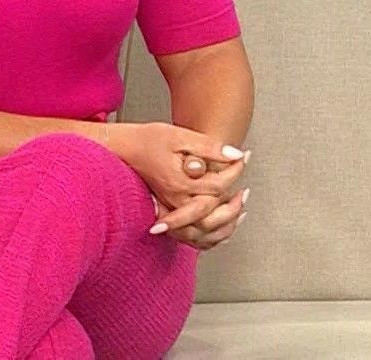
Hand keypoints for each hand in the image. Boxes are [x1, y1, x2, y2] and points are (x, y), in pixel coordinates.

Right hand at [104, 122, 247, 239]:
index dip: (235, 171)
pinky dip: (210, 234)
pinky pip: (191, 234)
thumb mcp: (181, 136)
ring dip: (225, 221)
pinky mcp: (167, 212)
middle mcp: (175, 200)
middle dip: (234, 203)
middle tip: (246, 191)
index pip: (218, 185)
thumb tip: (236, 154)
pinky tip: (222, 224)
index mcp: (180, 182)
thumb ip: (209, 147)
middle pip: (213, 213)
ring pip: (203, 229)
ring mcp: (170, 209)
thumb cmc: (150, 139)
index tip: (244, 158)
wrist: (124, 149)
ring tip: (239, 208)